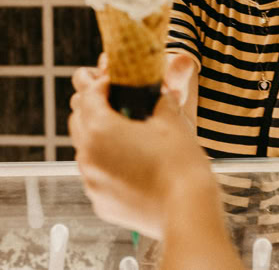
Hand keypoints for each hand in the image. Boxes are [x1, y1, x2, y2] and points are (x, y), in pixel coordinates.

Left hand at [69, 68, 213, 238]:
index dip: (102, 83)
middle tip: (118, 102)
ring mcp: (92, 183)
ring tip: (127, 133)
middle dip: (94, 107)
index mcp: (100, 130)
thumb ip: (159, 100)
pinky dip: (107, 163)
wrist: (188, 210)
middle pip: (78, 120)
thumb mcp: (172, 121)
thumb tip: (158, 92)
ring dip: (99, 136)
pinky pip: (97, 174)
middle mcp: (88, 156)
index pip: (89, 95)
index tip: (115, 80)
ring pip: (85, 149)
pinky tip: (133, 162)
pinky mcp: (101, 202)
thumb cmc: (180, 164)